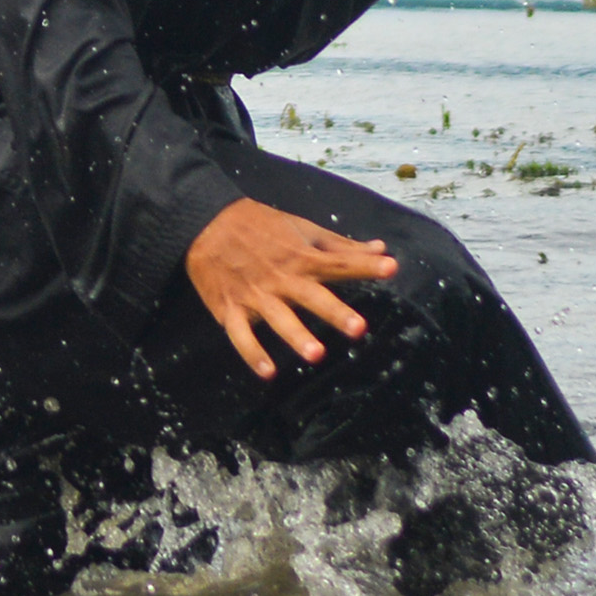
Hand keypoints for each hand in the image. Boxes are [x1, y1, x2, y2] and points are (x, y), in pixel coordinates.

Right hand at [184, 196, 398, 379]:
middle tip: (359, 328)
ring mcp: (255, 295)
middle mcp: (281, 277)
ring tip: (317, 355)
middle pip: (312, 296)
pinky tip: (268, 372)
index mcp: (300, 256)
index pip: (337, 262)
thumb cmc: (259, 226)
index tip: (390, 268)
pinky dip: (252, 353)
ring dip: (297, 336)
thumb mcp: (301, 228)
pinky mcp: (230, 309)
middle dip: (335, 311)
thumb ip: (341, 245)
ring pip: (278, 318)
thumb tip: (380, 249)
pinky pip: (241, 335)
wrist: (205, 223)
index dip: (365, 265)